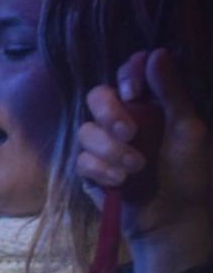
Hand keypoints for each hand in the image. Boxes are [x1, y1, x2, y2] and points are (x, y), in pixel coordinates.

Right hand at [76, 49, 210, 272]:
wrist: (174, 220)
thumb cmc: (190, 174)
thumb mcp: (189, 129)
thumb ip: (171, 91)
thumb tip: (155, 52)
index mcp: (149, 105)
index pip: (126, 75)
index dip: (126, 77)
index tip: (136, 92)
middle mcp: (123, 120)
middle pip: (96, 96)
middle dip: (110, 113)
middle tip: (130, 132)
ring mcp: (104, 146)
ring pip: (86, 131)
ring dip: (111, 150)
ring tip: (136, 168)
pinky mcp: (90, 171)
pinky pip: (82, 160)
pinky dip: (101, 170)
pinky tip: (121, 182)